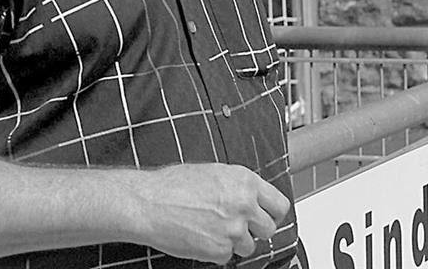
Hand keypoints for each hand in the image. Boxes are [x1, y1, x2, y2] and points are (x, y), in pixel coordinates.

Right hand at [120, 162, 290, 264]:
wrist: (148, 203)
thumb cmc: (171, 186)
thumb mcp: (211, 172)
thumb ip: (236, 186)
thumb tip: (250, 198)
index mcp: (244, 181)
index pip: (279, 204)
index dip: (271, 212)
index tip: (264, 215)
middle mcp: (243, 205)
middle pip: (269, 228)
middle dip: (254, 229)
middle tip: (236, 224)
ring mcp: (234, 230)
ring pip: (249, 246)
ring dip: (234, 241)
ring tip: (211, 228)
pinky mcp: (221, 250)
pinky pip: (228, 255)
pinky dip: (216, 249)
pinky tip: (200, 235)